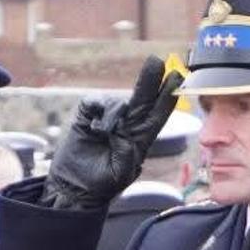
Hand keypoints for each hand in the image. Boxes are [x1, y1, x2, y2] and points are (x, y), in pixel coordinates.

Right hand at [42, 57, 182, 209]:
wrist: (73, 188)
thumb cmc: (101, 186)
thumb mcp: (120, 173)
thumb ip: (127, 152)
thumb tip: (122, 127)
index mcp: (139, 139)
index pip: (157, 115)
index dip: (167, 97)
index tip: (177, 79)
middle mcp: (126, 126)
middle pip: (142, 99)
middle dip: (150, 81)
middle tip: (157, 61)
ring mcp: (106, 120)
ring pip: (116, 101)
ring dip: (112, 112)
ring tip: (102, 134)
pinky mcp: (87, 117)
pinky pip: (94, 102)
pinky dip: (96, 109)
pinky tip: (93, 126)